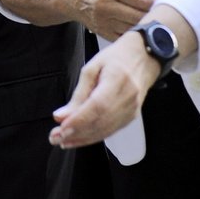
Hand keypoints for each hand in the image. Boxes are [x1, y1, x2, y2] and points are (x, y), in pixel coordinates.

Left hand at [49, 29, 158, 148]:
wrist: (144, 57)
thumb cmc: (116, 58)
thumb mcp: (93, 67)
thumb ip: (78, 93)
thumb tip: (61, 115)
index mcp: (118, 79)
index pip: (98, 106)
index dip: (79, 120)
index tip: (61, 128)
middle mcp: (128, 97)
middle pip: (101, 121)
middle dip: (76, 133)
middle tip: (55, 138)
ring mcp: (132, 109)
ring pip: (105, 130)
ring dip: (83, 139)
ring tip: (62, 141)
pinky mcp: (131, 116)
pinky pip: (111, 131)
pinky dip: (93, 137)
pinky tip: (79, 139)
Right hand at [53, 0, 169, 39]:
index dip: (156, 0)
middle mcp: (105, 5)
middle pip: (141, 16)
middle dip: (154, 14)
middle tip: (160, 10)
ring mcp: (104, 22)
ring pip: (135, 29)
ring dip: (147, 25)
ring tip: (152, 19)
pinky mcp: (104, 34)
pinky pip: (127, 39)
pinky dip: (137, 35)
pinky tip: (141, 28)